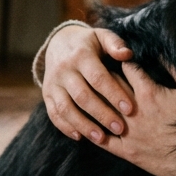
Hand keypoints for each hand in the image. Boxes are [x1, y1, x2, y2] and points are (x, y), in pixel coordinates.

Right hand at [40, 25, 134, 142]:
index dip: (114, 94)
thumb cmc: (89, 43)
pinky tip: (80, 137)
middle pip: (83, 96)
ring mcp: (53, 83)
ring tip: (101, 138)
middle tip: (120, 128)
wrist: (58, 43)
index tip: (130, 109)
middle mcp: (64, 69)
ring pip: (66, 108)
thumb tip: (127, 55)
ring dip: (83, 125)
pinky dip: (65, 127)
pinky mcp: (46, 94)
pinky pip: (53, 113)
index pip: (98, 77)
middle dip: (102, 114)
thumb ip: (116, 44)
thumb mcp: (102, 37)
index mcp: (81, 55)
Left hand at [94, 62, 175, 175]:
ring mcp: (127, 132)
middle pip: (109, 85)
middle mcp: (133, 111)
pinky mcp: (126, 151)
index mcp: (148, 93)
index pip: (127, 67)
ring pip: (101, 110)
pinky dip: (91, 130)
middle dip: (104, 74)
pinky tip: (86, 122)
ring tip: (91, 90)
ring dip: (95, 99)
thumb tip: (161, 53)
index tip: (119, 56)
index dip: (123, 59)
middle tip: (100, 67)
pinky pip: (101, 139)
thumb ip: (174, 70)